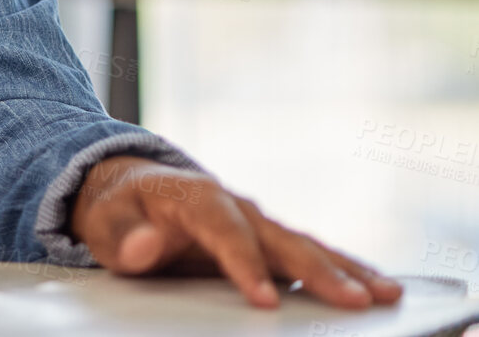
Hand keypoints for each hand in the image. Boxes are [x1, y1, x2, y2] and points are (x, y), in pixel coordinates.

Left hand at [69, 156, 402, 309]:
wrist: (126, 190)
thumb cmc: (116, 210)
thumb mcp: (105, 222)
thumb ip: (124, 236)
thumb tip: (144, 246)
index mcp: (195, 195)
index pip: (224, 228)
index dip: (244, 263)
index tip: (264, 300)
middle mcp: (235, 204)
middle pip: (280, 238)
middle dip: (319, 270)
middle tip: (357, 300)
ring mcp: (255, 222)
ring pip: (305, 245)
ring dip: (346, 269)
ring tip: (387, 293)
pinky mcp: (266, 240)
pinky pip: (307, 254)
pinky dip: (342, 269)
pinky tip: (374, 286)